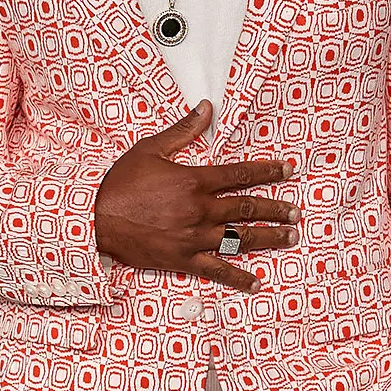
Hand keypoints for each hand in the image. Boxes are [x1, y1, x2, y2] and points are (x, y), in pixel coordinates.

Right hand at [93, 101, 297, 292]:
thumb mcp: (151, 149)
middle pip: (247, 208)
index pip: (240, 174)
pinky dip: (238, 277)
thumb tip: (207, 108)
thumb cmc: (120, 183)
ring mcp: (194, 238)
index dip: (267, 171)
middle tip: (296, 211)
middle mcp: (200, 210)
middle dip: (276, 208)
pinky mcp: (184, 260)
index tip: (288, 171)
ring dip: (269, 238)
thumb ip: (183, 131)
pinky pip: (217, 270)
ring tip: (290, 237)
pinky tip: (256, 282)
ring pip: (240, 238)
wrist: (95, 219)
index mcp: (194, 181)